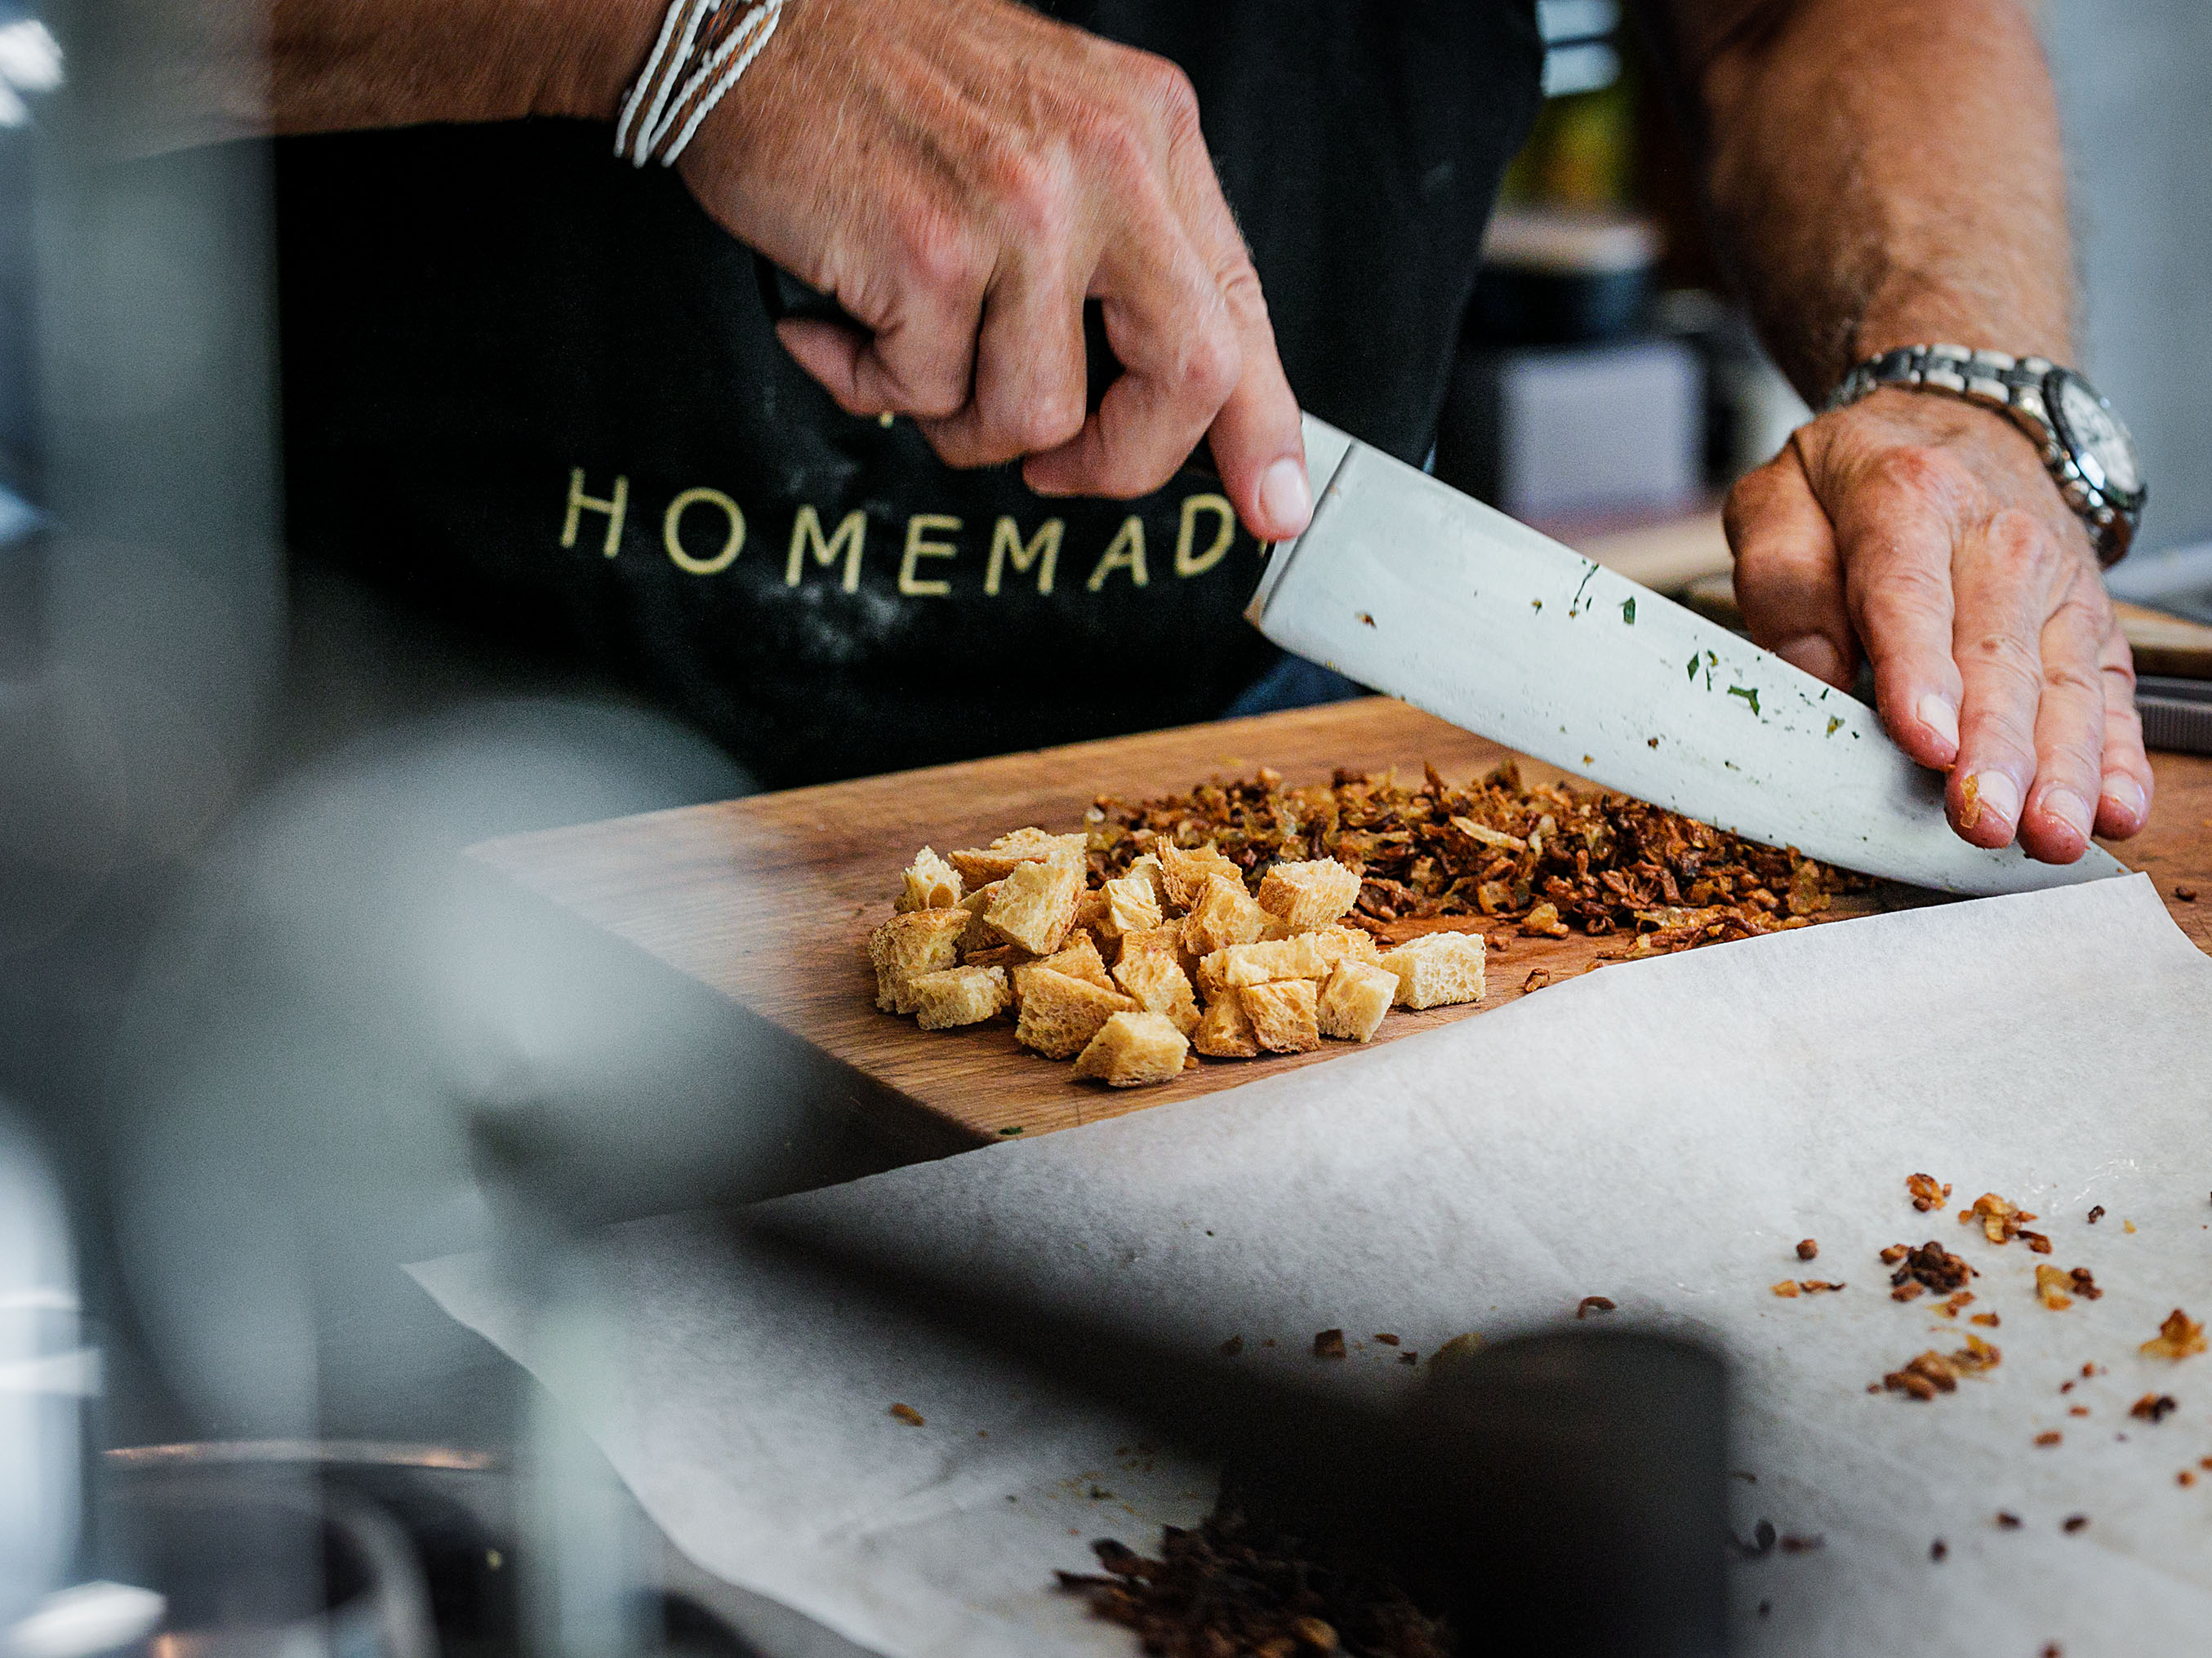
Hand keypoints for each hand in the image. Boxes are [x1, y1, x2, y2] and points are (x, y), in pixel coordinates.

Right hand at [668, 0, 1310, 538]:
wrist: (746, 14)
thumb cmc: (885, 84)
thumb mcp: (1047, 130)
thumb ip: (1115, 249)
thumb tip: (1166, 400)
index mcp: (1150, 132)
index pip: (1240, 305)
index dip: (1263, 425)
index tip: (1273, 505)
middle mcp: (1107, 162)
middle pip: (1190, 378)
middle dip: (1121, 462)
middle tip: (1057, 471)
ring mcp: (1024, 207)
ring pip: (1038, 417)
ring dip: (959, 419)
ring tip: (906, 346)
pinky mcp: (932, 252)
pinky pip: (925, 396)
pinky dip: (869, 382)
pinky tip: (838, 316)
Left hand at [1724, 388, 2151, 862]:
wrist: (1957, 423)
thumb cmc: (1854, 481)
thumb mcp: (1781, 496)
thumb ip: (1782, 579)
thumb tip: (1809, 676)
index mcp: (1907, 501)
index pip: (1909, 595)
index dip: (1919, 673)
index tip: (1924, 741)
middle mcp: (1998, 543)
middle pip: (1997, 657)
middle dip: (1994, 747)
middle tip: (1982, 818)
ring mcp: (2056, 587)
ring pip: (2065, 687)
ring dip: (2061, 769)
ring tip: (2049, 834)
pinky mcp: (2089, 626)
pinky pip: (2109, 696)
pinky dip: (2117, 757)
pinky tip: (2116, 810)